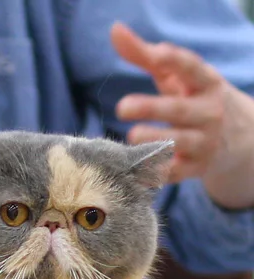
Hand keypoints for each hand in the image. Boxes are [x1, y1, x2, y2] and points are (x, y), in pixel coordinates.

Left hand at [112, 22, 253, 209]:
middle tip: (121, 107)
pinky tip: (137, 171)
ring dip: (155, 140)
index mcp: (206, 84)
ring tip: (132, 137)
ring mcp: (204, 142)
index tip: (156, 53)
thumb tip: (114, 30)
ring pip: (178, 142)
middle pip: (179, 109)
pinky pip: (175, 173)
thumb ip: (146, 56)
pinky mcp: (195, 168)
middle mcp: (208, 112)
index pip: (192, 68)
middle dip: (152, 108)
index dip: (175, 60)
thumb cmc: (194, 99)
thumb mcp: (177, 78)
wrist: (239, 141)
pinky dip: (157, 173)